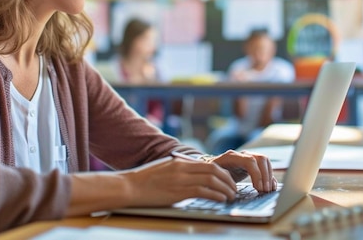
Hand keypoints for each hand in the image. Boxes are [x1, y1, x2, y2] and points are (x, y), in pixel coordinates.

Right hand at [122, 156, 236, 206]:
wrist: (129, 186)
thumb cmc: (143, 181)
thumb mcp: (164, 171)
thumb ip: (178, 171)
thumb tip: (192, 178)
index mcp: (180, 163)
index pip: (208, 164)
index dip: (222, 173)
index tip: (228, 180)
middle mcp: (182, 168)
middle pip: (214, 170)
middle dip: (228, 180)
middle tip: (234, 189)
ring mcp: (180, 179)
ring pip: (212, 180)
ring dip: (225, 188)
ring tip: (231, 196)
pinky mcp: (178, 191)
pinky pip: (203, 191)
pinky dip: (216, 195)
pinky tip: (221, 199)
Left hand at [208, 150, 276, 192]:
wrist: (210, 168)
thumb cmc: (211, 173)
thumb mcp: (213, 176)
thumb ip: (221, 180)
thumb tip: (229, 190)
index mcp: (231, 156)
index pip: (250, 161)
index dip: (257, 174)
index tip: (259, 188)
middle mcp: (241, 154)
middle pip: (260, 159)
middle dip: (265, 176)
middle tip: (265, 190)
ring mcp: (248, 157)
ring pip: (265, 161)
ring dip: (269, 175)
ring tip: (268, 190)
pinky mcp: (252, 163)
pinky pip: (265, 165)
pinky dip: (269, 175)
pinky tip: (271, 186)